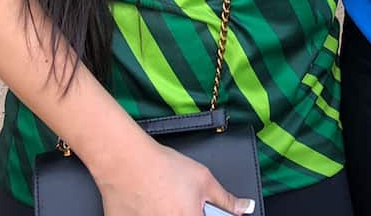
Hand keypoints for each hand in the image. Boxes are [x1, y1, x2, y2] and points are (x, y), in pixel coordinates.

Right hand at [98, 140, 252, 215]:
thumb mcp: (203, 179)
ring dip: (167, 212)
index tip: (199, 209)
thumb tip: (246, 208)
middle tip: (179, 201)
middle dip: (186, 212)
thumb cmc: (163, 168)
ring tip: (163, 200)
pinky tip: (146, 204)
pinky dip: (147, 213)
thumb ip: (226, 199)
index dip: (204, 214)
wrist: (125, 161)